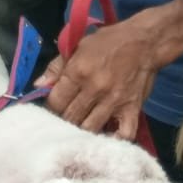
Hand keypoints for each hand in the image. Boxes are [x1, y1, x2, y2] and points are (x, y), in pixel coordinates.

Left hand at [36, 14, 161, 139]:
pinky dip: (114, 140)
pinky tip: (106, 140)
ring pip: (91, 129)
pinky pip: (124, 134)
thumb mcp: (77, 45)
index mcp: (78, 72)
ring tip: (78, 131)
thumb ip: (56, 66)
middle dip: (63, 122)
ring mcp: (114, 102)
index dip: (50, 108)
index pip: (56, 101)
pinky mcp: (132, 110)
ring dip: (83, 132)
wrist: (144, 42)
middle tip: (63, 122)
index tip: (51, 110)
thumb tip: (38, 86)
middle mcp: (94, 89)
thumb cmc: (108, 41)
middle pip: (71, 118)